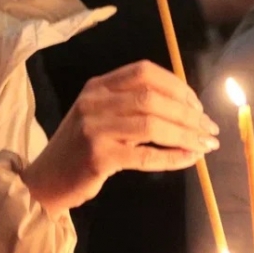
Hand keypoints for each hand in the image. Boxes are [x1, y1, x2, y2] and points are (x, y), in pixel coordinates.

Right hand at [21, 60, 218, 217]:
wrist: (45, 180)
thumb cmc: (80, 148)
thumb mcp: (98, 115)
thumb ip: (130, 104)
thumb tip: (185, 106)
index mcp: (97, 86)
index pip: (144, 72)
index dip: (177, 85)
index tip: (197, 104)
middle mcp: (94, 102)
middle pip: (152, 98)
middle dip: (188, 113)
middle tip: (209, 128)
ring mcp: (95, 129)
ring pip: (152, 124)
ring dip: (186, 134)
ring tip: (205, 144)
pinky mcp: (98, 157)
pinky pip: (146, 156)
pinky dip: (172, 157)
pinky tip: (189, 159)